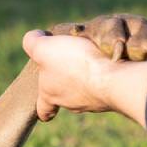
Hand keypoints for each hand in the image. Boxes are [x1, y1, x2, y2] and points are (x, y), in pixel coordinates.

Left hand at [22, 30, 146, 126]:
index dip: (43, 106)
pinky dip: (106, 73)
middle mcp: (71, 103)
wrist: (113, 79)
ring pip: (87, 90)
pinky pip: (107, 84)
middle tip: (71, 62)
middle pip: (64, 95)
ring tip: (91, 54)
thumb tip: (34, 37)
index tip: (45, 104)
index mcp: (50, 95)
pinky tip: (109, 59)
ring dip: (88, 76)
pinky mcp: (115, 94)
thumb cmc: (74, 65)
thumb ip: (32, 43)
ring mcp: (95, 101)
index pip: (43, 109)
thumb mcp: (43, 48)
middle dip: (66, 81)